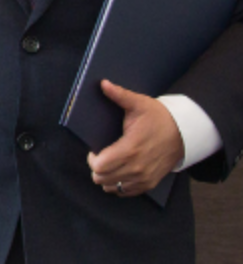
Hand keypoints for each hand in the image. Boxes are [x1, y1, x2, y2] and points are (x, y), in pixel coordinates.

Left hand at [87, 80, 183, 196]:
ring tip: (109, 163)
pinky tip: (118, 171)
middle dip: (96, 167)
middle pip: (101, 178)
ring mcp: (143, 178)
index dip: (92, 158)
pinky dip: (117, 184)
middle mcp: (136, 168)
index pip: (99, 166)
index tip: (94, 150)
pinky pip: (125, 192)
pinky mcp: (149, 184)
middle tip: (100, 155)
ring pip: (111, 187)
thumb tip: (103, 83)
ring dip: (106, 176)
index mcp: (130, 149)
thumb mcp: (139, 103)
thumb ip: (119, 95)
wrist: (184, 133)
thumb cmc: (160, 118)